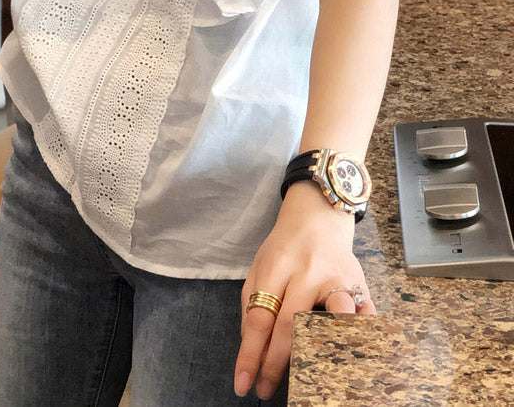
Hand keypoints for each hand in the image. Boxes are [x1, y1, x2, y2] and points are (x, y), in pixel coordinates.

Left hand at [233, 183, 376, 399]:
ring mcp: (337, 277)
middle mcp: (308, 272)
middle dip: (276, 364)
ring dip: (324, 346)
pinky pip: (364, 313)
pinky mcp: (360, 283)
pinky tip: (355, 355)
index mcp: (277, 266)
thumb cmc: (284, 247)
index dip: (250, 354)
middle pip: (291, 325)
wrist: (318, 216)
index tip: (243, 382)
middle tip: (266, 389)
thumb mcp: (260, 266)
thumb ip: (252, 303)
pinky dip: (361, 334)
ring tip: (312, 375)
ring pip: (334, 315)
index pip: (260, 318)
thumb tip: (251, 350)